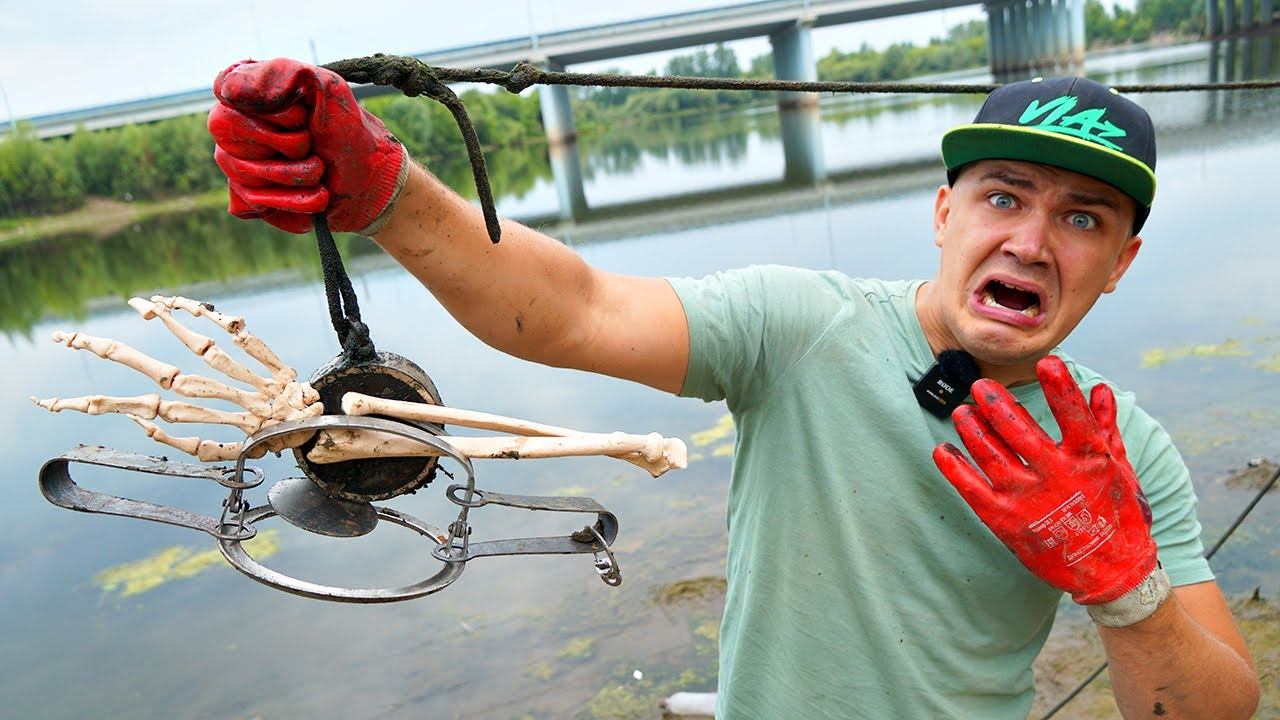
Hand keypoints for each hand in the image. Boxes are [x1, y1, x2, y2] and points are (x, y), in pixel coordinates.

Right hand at [207, 58, 406, 233]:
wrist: (369, 183)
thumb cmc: (348, 133)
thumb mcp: (330, 90)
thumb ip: (286, 73)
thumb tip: (231, 91)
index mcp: (253, 91)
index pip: (229, 88)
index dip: (270, 109)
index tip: (302, 118)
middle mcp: (236, 124)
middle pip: (229, 128)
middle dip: (287, 142)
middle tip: (313, 145)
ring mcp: (236, 161)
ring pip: (243, 169)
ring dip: (297, 174)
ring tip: (320, 171)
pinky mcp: (246, 198)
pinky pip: (254, 201)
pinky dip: (296, 201)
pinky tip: (316, 195)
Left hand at [932, 356, 1156, 605]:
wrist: (1112, 574)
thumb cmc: (1117, 515)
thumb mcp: (1119, 469)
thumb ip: (1105, 426)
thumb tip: (1099, 388)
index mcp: (1090, 461)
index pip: (1074, 417)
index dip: (1061, 389)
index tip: (1047, 362)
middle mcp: (1058, 477)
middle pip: (1019, 432)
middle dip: (997, 404)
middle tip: (980, 386)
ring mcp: (1029, 500)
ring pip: (991, 455)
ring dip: (972, 430)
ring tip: (961, 412)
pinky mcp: (1006, 521)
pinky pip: (972, 489)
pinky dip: (954, 468)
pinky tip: (943, 449)